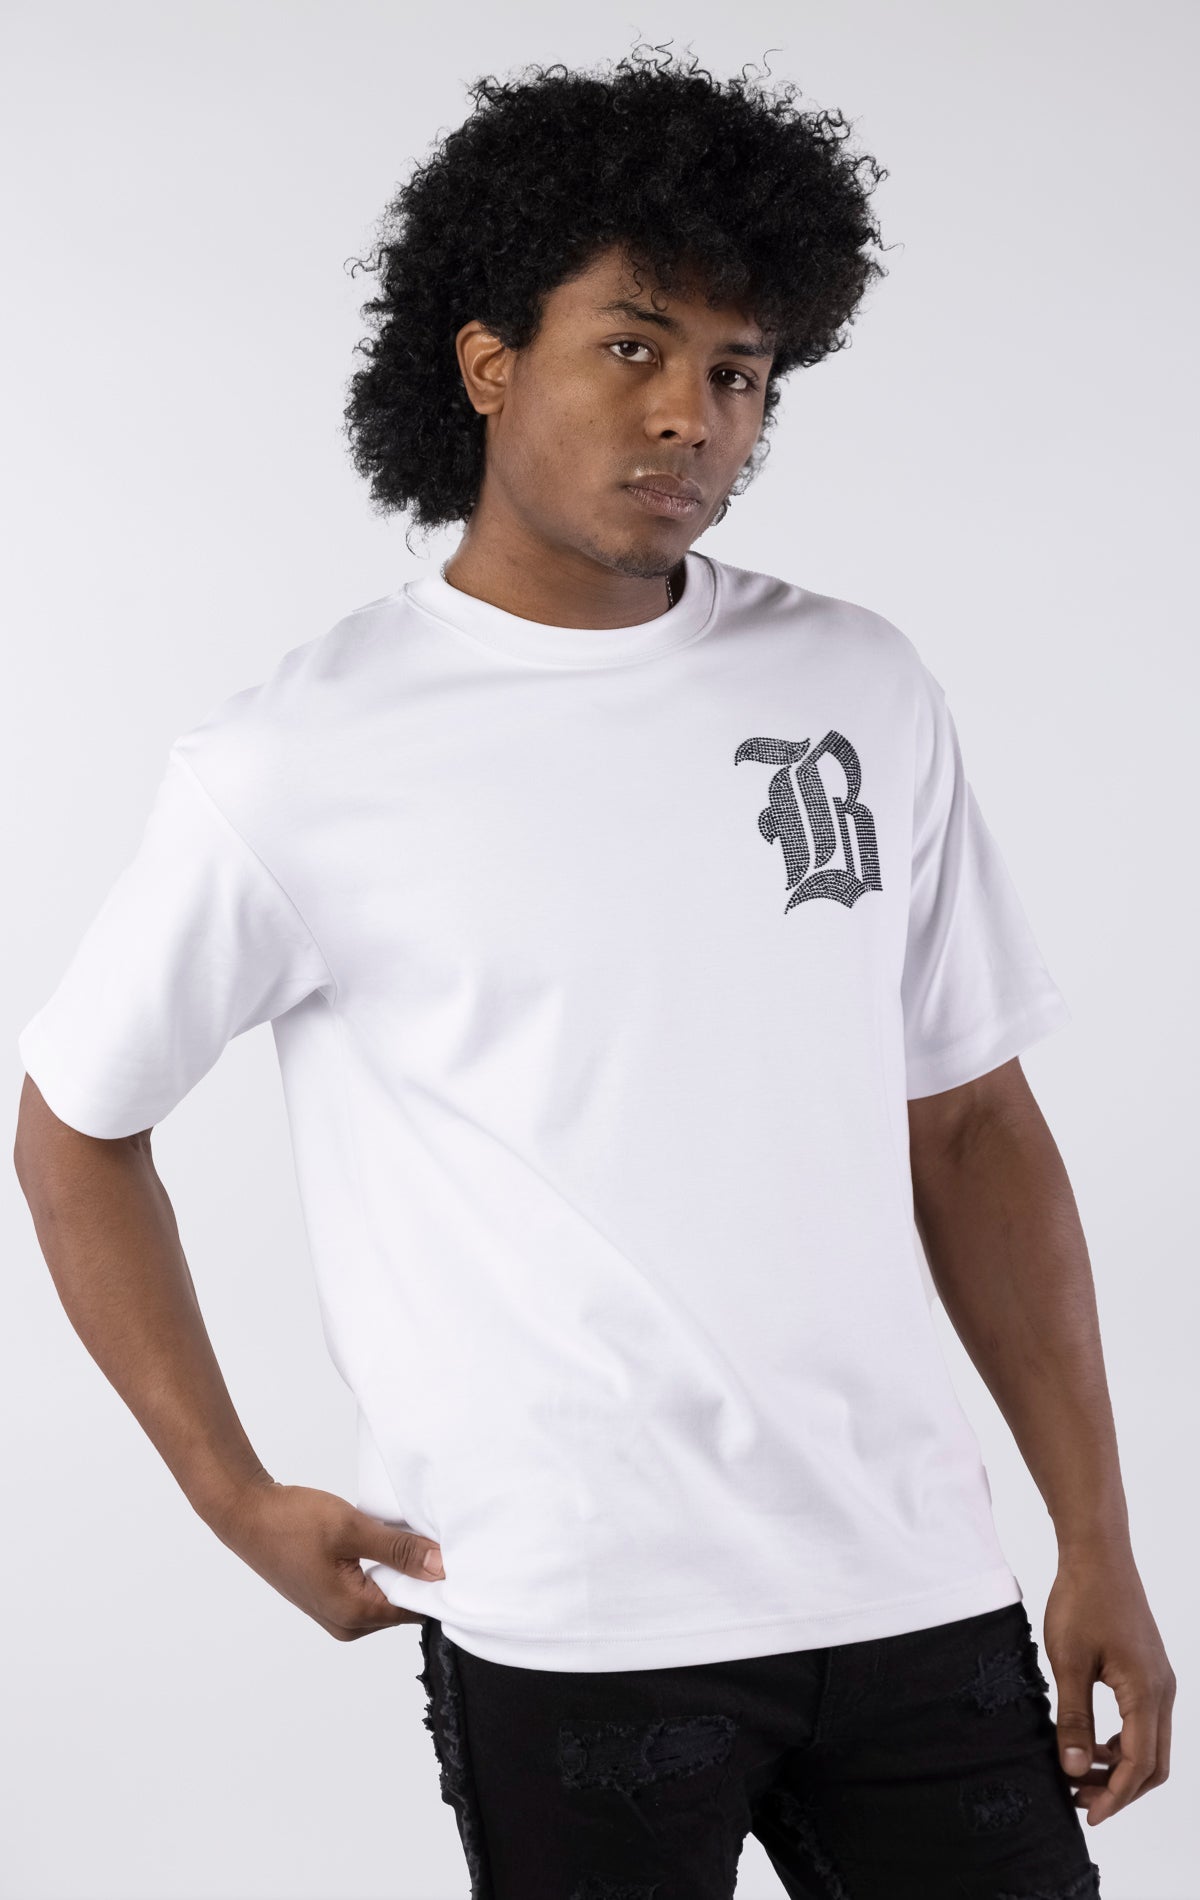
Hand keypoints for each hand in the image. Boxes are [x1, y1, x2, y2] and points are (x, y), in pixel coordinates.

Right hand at [209, 1474, 444, 1640]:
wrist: (247, 1515)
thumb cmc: (292, 1521)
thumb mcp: (352, 1529)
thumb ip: (399, 1550)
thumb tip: (441, 1568)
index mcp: (354, 1614)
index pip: (417, 1609)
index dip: (436, 1581)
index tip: (450, 1552)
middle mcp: (347, 1625)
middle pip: (403, 1606)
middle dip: (417, 1575)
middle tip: (424, 1537)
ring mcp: (336, 1616)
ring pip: (386, 1597)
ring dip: (396, 1570)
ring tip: (398, 1536)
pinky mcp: (329, 1601)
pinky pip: (369, 1591)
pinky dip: (379, 1569)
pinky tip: (377, 1543)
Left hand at [1043, 1545, 1175, 1824]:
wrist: (1098, 1554)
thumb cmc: (1081, 1601)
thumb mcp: (1068, 1662)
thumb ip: (1073, 1719)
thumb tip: (1074, 1770)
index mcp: (1146, 1693)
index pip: (1138, 1764)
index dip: (1114, 1796)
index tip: (1086, 1814)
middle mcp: (1163, 1692)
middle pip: (1154, 1763)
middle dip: (1120, 1789)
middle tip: (1080, 1800)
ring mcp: (1160, 1681)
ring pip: (1152, 1745)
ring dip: (1121, 1767)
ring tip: (1080, 1773)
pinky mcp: (1150, 1671)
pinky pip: (1146, 1723)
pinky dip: (1124, 1743)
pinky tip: (1093, 1743)